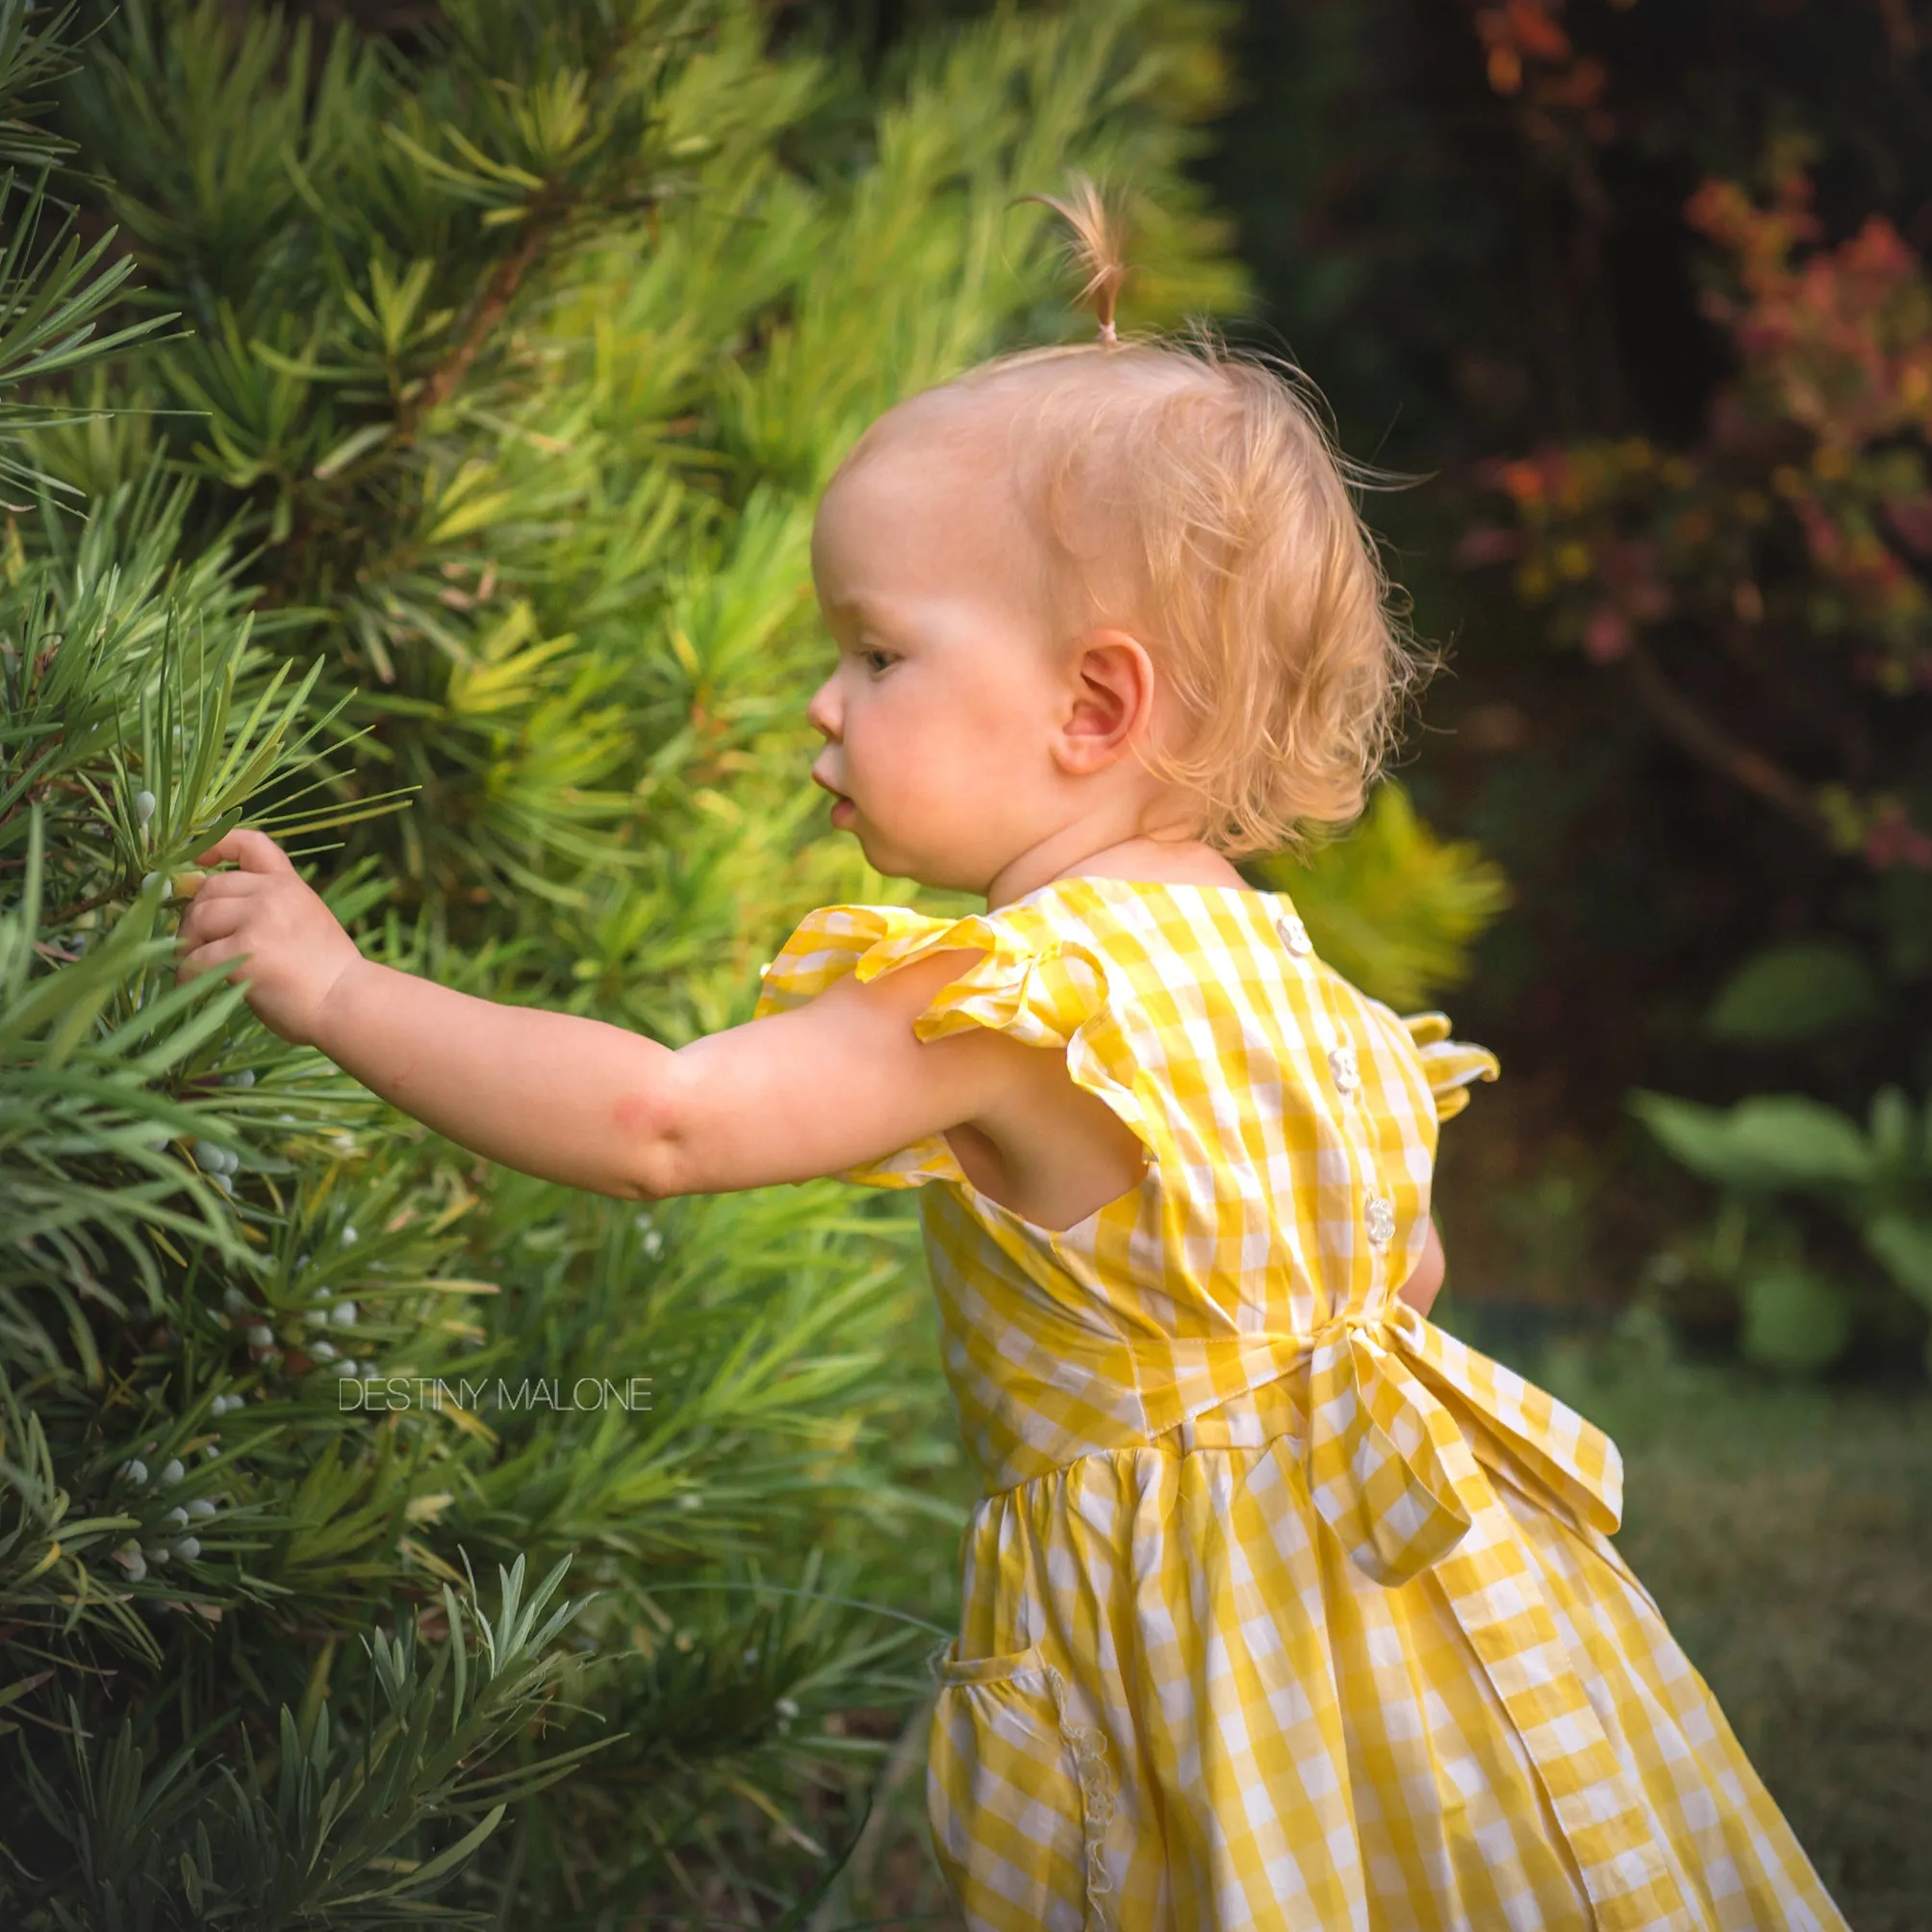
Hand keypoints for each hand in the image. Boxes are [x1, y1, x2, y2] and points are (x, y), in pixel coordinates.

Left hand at [173, 830, 363, 1045]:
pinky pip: (196, 956)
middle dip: (195, 916)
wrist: (347, 1002)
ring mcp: (259, 920)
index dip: (216, 845)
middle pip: (210, 888)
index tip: (195, 860)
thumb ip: (266, 908)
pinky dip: (187, 972)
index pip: (250, 844)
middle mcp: (274, 894)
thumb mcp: (305, 923)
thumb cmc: (325, 976)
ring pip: (198, 918)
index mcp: (289, 885)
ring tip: (197, 966)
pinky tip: (196, 985)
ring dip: (189, 943)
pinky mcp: (245, 951)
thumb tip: (203, 913)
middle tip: (197, 944)